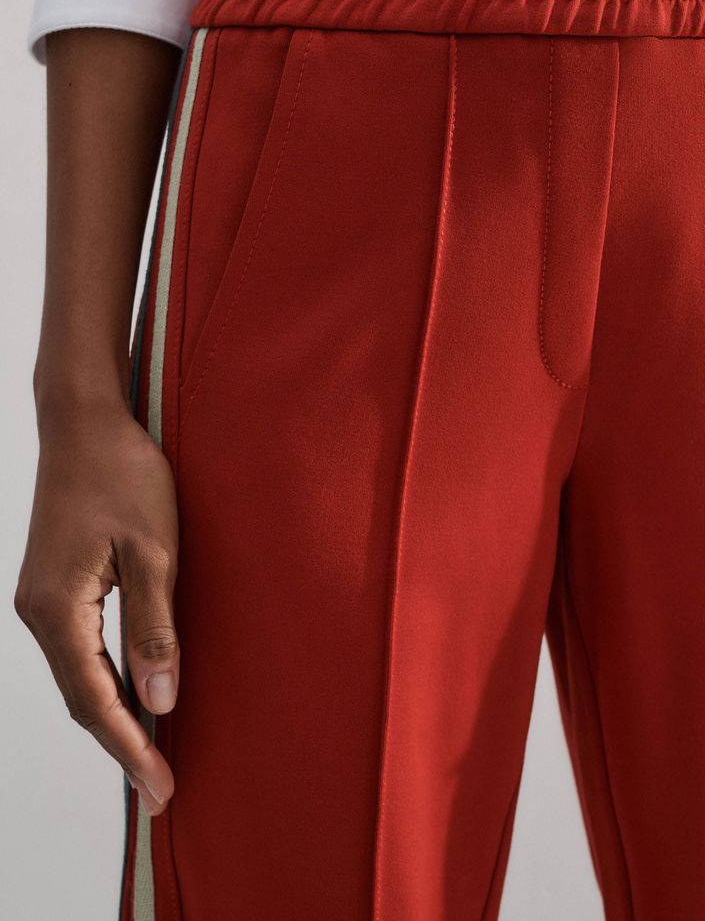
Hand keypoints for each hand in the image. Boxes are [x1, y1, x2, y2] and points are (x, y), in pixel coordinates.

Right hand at [14, 400, 179, 816]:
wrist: (84, 422)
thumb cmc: (123, 475)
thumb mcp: (154, 551)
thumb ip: (154, 629)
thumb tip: (160, 702)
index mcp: (57, 608)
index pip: (95, 701)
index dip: (131, 747)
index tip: (161, 787)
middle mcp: (37, 611)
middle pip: (80, 697)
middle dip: (122, 743)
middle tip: (161, 785)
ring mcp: (40, 598)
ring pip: (77, 675)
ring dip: (114, 714)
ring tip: (153, 751)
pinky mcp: (53, 584)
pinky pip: (78, 648)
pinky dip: (105, 679)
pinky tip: (133, 692)